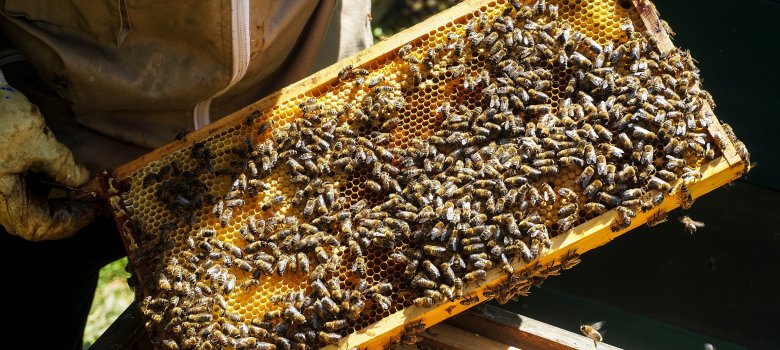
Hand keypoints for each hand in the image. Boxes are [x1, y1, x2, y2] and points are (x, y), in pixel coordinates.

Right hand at [0, 70, 98, 240]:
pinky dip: (44, 184)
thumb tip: (82, 180)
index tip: (97, 208)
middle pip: (34, 219)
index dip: (73, 221)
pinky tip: (62, 174)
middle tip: (95, 198)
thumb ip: (62, 167)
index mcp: (0, 199)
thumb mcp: (36, 141)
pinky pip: (21, 188)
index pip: (40, 227)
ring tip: (84, 187)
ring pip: (28, 204)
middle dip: (67, 210)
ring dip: (57, 198)